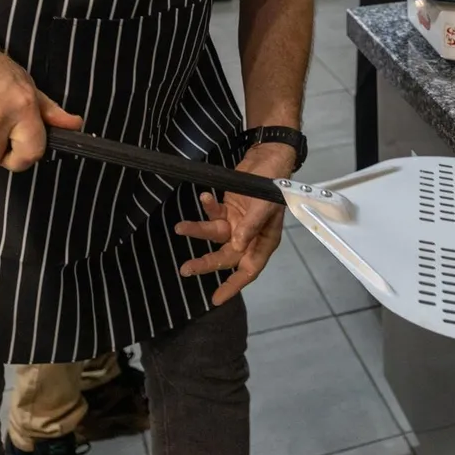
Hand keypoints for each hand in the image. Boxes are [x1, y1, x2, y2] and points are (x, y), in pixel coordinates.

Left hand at [174, 143, 296, 303]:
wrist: (269, 157)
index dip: (234, 285)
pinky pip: (214, 214)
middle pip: (226, 256)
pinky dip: (208, 207)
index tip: (217, 298)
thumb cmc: (274, 183)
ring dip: (198, 231)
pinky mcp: (228, 209)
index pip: (249, 269)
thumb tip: (237, 247)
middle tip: (186, 269)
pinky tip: (205, 197)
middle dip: (207, 262)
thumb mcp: (265, 205)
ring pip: (215, 235)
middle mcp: (249, 236)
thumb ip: (250, 226)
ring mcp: (237, 223)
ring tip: (180, 227)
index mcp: (264, 241)